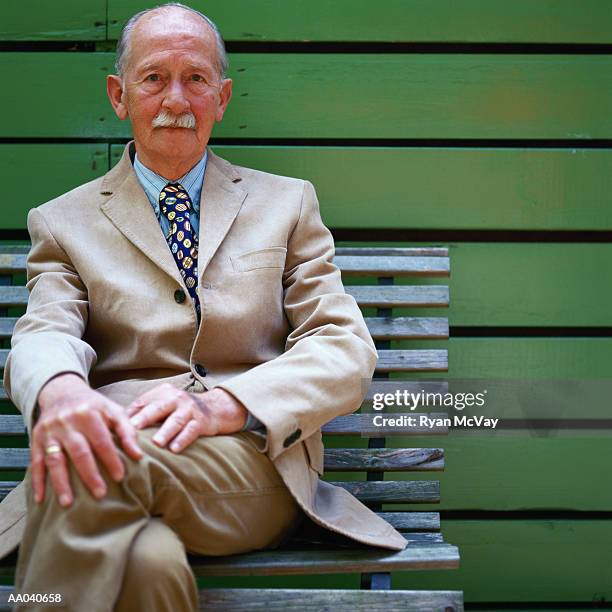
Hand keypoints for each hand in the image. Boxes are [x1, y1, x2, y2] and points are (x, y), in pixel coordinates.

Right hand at [32, 373, 142, 507]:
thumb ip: (127, 431)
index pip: (102, 441)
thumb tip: (138, 455)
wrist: (62, 392)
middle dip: (89, 474)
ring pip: (54, 459)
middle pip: (79, 452)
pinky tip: (41, 499)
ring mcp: (49, 432)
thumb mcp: (113, 410)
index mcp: (89, 414)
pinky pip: (35, 462)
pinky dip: (37, 481)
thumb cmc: (93, 406)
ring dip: (60, 482)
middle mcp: (67, 422)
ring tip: (68, 503)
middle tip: (100, 494)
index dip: (111, 459)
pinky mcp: (36, 440)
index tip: (120, 477)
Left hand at [126, 384, 247, 452]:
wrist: (216, 407)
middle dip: (145, 418)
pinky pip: (191, 430)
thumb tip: (115, 425)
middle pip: (158, 408)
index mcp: (163, 393)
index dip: (131, 414)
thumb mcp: (165, 404)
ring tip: (156, 443)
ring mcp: (190, 409)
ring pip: (175, 420)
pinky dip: (183, 439)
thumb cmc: (182, 410)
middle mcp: (176, 398)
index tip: (116, 425)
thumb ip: (145, 411)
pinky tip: (175, 449)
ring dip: (165, 432)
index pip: (144, 402)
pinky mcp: (202, 421)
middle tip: (132, 428)